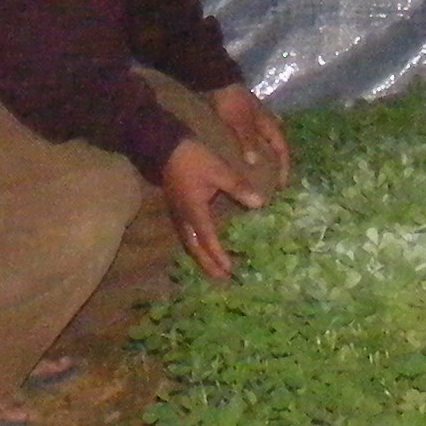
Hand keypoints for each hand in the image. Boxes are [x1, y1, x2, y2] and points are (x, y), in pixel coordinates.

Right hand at [161, 137, 270, 281]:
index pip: (208, 239)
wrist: (165, 147)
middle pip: (194, 247)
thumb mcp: (220, 170)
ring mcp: (177, 213)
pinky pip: (185, 233)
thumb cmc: (193, 159)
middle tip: (220, 278)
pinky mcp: (176, 208)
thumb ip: (239, 187)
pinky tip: (201, 245)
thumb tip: (260, 203)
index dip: (218, 255)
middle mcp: (184, 217)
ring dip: (200, 256)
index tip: (229, 270)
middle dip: (207, 263)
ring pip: (188, 242)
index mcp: (194, 210)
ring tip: (211, 267)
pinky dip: (195, 244)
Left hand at [208, 85, 292, 199]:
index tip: (281, 186)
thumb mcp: (240, 121)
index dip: (284, 167)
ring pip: (262, 145)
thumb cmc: (230, 101)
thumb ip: (248, 140)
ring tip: (255, 178)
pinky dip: (248, 153)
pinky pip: (248, 142)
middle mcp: (265, 124)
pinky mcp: (240, 122)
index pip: (282, 149)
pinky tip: (241, 164)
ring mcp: (253, 122)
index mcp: (269, 124)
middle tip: (268, 185)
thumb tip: (255, 162)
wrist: (215, 80)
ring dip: (261, 159)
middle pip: (274, 148)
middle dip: (274, 166)